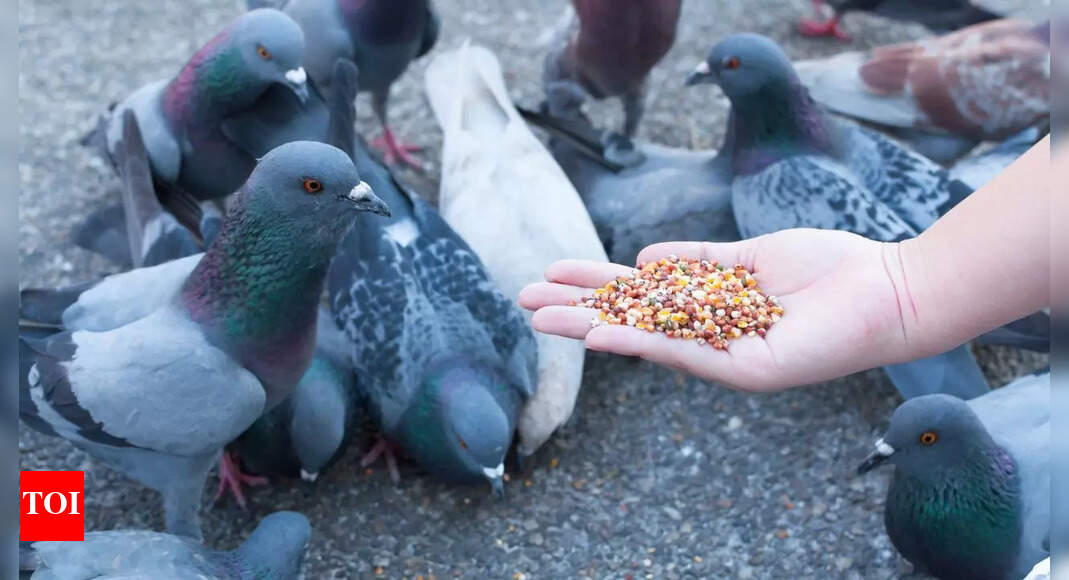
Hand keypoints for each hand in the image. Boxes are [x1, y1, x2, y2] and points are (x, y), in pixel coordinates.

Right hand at [518, 229, 910, 391]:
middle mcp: (709, 334)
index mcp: (708, 305)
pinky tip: (601, 332)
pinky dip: (642, 342)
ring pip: (646, 338)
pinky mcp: (747, 369)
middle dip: (576, 307)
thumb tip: (643, 261)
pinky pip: (686, 353)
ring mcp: (724, 355)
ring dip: (590, 326)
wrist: (888, 289)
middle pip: (630, 317)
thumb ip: (698, 261)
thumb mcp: (749, 257)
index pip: (639, 293)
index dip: (594, 282)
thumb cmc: (828, 268)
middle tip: (522, 298)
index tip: (553, 270)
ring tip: (538, 316)